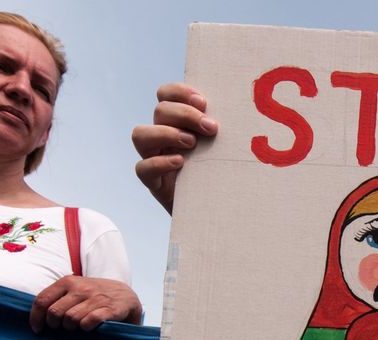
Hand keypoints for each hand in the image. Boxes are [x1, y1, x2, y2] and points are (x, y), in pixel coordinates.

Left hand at [30, 276, 142, 332]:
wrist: (126, 295)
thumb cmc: (94, 296)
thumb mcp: (74, 289)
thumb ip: (56, 297)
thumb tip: (35, 316)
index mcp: (67, 282)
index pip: (42, 300)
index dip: (36, 318)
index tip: (38, 329)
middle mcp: (80, 288)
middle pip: (54, 312)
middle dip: (54, 325)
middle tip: (60, 328)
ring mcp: (95, 298)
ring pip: (70, 319)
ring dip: (71, 328)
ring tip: (75, 327)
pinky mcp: (109, 309)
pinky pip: (89, 322)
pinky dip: (85, 328)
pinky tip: (88, 328)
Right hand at [132, 82, 218, 213]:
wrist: (218, 209)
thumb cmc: (222, 173)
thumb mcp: (222, 147)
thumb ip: (220, 128)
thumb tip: (237, 109)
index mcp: (177, 122)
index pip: (166, 94)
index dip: (180, 92)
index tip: (203, 102)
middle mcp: (162, 136)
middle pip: (159, 111)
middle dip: (185, 115)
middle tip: (211, 128)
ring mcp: (154, 158)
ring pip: (140, 134)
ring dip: (167, 133)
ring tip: (192, 143)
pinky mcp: (154, 182)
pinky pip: (142, 168)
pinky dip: (160, 162)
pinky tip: (181, 163)